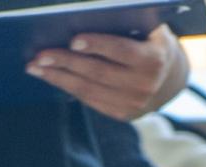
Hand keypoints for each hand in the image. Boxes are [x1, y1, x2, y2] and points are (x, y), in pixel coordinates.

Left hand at [27, 25, 189, 120]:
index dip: (98, 45)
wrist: (170, 78)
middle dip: (66, 62)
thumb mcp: (149, 27)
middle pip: (98, 72)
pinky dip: (67, 88)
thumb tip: (87, 12)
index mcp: (155, 60)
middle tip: (39, 55)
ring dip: (58, 78)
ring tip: (35, 67)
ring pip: (89, 90)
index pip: (122, 51)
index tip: (73, 39)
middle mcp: (146, 86)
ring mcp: (134, 104)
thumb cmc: (150, 40)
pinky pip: (90, 100)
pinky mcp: (123, 115)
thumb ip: (128, 19)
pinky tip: (50, 77)